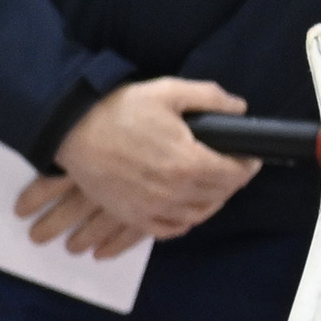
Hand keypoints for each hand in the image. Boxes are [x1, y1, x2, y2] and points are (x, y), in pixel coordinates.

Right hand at [20, 77, 256, 253]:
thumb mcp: (168, 92)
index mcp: (189, 162)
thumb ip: (210, 98)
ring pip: (197, 215)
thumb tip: (241, 108)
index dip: (247, 165)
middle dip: (231, 181)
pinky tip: (185, 210)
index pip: (234, 174)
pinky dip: (183, 222)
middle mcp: (174, 191)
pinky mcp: (132, 215)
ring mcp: (152, 207)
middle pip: (219, 195)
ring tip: (212, 188)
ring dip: (211, 202)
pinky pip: (168, 229)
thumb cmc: (120, 109)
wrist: (70, 129)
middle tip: (232, 169)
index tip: (249, 157)